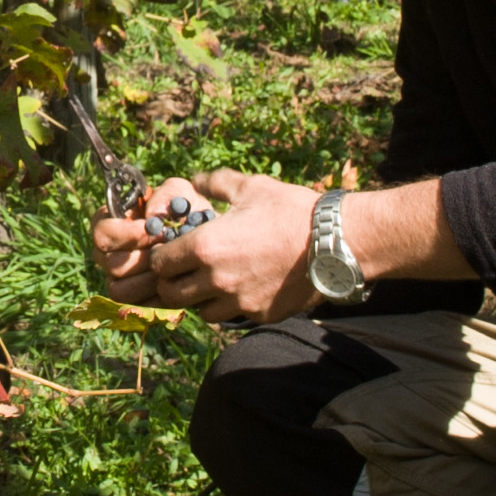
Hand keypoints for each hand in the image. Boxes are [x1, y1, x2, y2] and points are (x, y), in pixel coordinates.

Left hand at [97, 172, 318, 321]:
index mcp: (207, 247)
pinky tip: (243, 287)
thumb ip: (218, 183)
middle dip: (173, 282)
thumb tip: (197, 179)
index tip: (171, 250)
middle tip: (184, 270)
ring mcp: (238, 302)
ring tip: (213, 280)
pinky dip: (230, 306)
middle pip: (172, 294)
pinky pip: (233, 316)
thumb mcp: (252, 187)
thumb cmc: (292, 211)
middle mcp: (216, 279)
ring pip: (201, 311)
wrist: (335, 243)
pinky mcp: (259, 314)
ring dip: (200, 298)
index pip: (161, 264)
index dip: (162, 257)